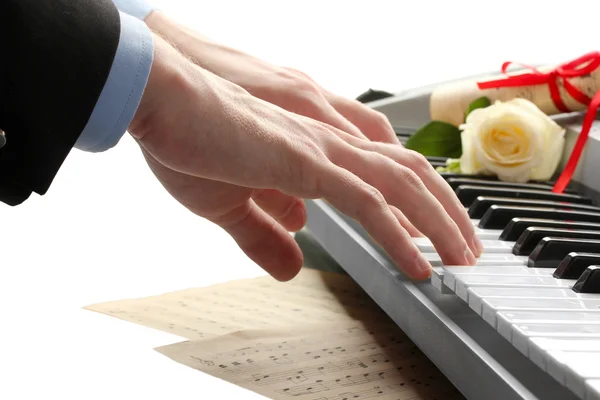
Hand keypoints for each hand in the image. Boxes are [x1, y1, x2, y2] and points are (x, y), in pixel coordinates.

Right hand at [129, 35, 481, 281]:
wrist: (161, 101)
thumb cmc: (189, 141)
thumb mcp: (230, 204)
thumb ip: (265, 233)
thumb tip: (294, 261)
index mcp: (312, 148)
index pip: (380, 172)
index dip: (411, 204)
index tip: (427, 237)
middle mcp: (327, 142)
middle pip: (410, 173)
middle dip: (444, 213)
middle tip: (464, 248)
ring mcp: (320, 150)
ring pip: (402, 186)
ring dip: (437, 224)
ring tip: (460, 258)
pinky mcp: (304, 164)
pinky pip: (368, 203)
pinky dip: (398, 236)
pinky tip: (416, 264)